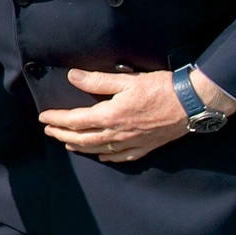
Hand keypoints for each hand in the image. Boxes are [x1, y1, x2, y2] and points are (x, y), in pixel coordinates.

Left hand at [39, 66, 235, 161]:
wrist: (192, 104)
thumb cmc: (161, 88)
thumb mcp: (127, 80)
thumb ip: (97, 81)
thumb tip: (72, 77)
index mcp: (111, 116)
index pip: (75, 120)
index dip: (57, 120)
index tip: (43, 118)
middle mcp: (118, 133)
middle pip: (83, 139)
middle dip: (62, 135)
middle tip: (49, 132)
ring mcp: (132, 143)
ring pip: (99, 150)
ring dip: (80, 147)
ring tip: (67, 144)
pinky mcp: (146, 147)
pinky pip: (122, 157)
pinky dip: (107, 157)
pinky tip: (102, 156)